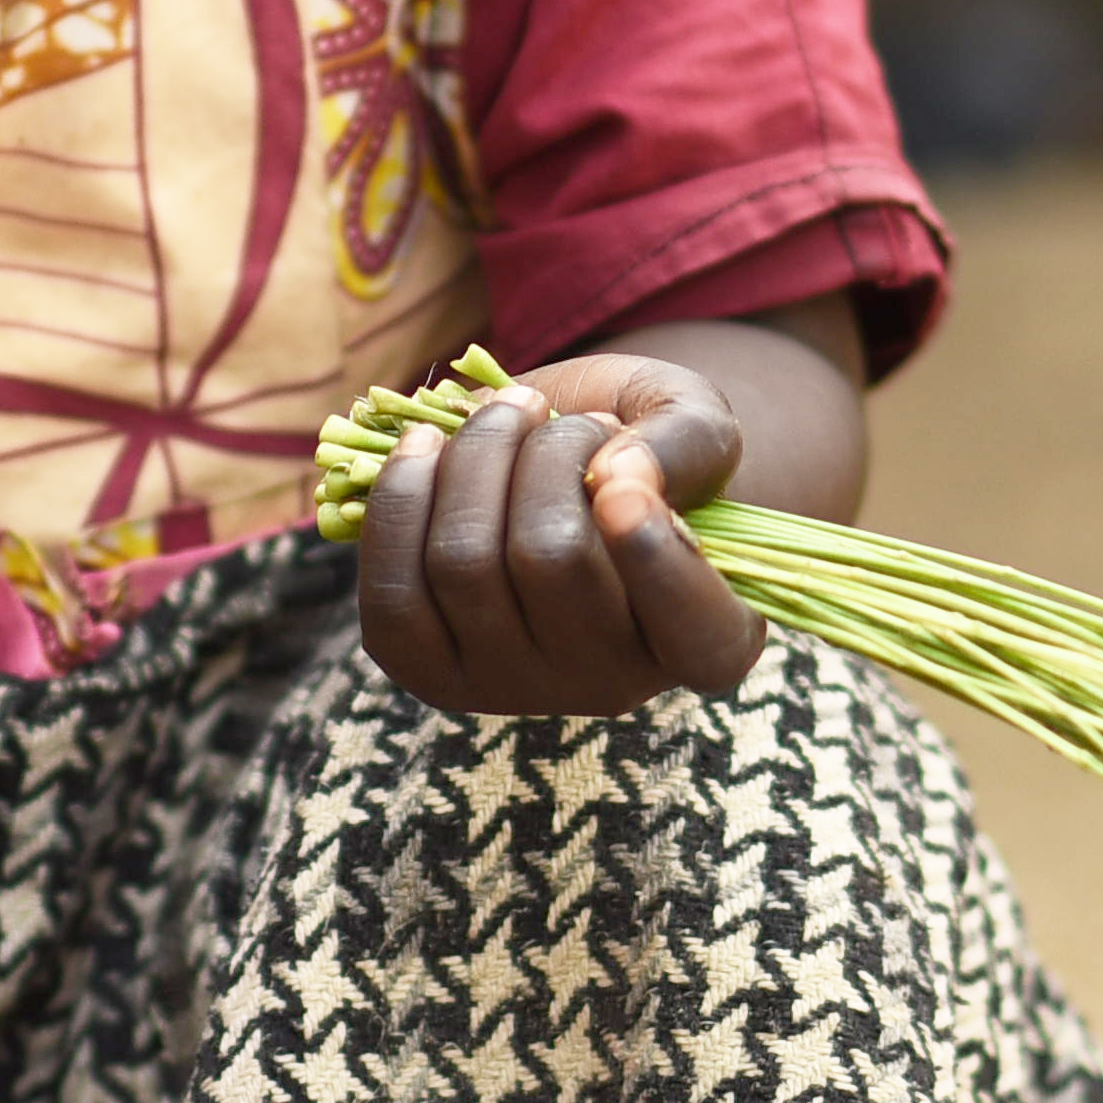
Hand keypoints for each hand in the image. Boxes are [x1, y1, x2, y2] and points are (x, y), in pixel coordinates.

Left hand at [348, 351, 770, 716]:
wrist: (558, 466)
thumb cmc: (645, 446)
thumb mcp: (693, 421)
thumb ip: (684, 444)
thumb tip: (621, 479)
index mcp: (710, 639)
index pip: (699, 634)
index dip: (657, 561)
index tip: (620, 482)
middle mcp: (615, 685)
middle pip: (552, 561)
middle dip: (545, 452)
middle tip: (561, 416)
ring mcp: (516, 689)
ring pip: (465, 562)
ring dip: (476, 455)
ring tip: (507, 414)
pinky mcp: (430, 672)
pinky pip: (392, 589)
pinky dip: (401, 496)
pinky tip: (426, 446)